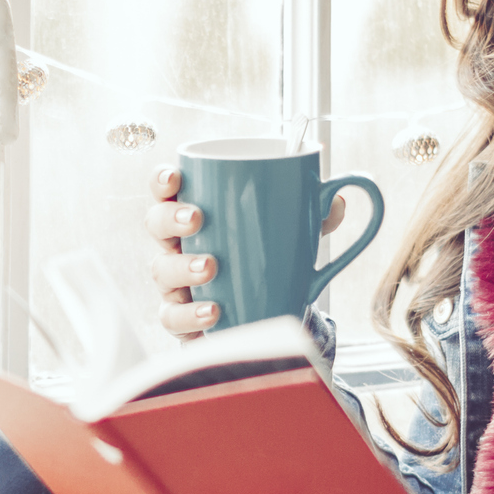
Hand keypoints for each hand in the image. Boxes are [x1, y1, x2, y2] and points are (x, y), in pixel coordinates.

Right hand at [144, 167, 348, 341]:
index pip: (167, 189)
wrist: (260, 313)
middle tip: (197, 218)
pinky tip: (213, 310)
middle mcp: (178, 244)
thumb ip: (313, 215)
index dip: (163, 179)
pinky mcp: (181, 317)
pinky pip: (173, 315)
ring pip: (160, 269)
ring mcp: (175, 282)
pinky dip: (190, 313)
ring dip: (182, 265)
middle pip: (155, 223)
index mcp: (196, 212)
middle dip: (170, 218)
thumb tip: (337, 200)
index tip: (177, 176)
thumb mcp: (292, 233)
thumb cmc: (264, 259)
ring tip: (210, 266)